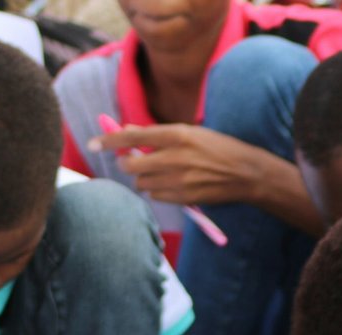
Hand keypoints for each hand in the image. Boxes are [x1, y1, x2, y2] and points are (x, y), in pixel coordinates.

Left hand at [91, 124, 264, 205]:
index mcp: (178, 135)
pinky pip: (156, 196)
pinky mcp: (185, 197)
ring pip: (142, 183)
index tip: (93, 144)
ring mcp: (181, 179)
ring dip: (143, 179)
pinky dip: (157, 191)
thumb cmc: (219, 148)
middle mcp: (176, 157)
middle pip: (132, 165)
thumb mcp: (192, 132)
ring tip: (160, 174)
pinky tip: (172, 185)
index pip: (132, 136)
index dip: (109, 140)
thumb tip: (126, 130)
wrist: (248, 174)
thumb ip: (157, 134)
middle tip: (132, 162)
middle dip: (127, 164)